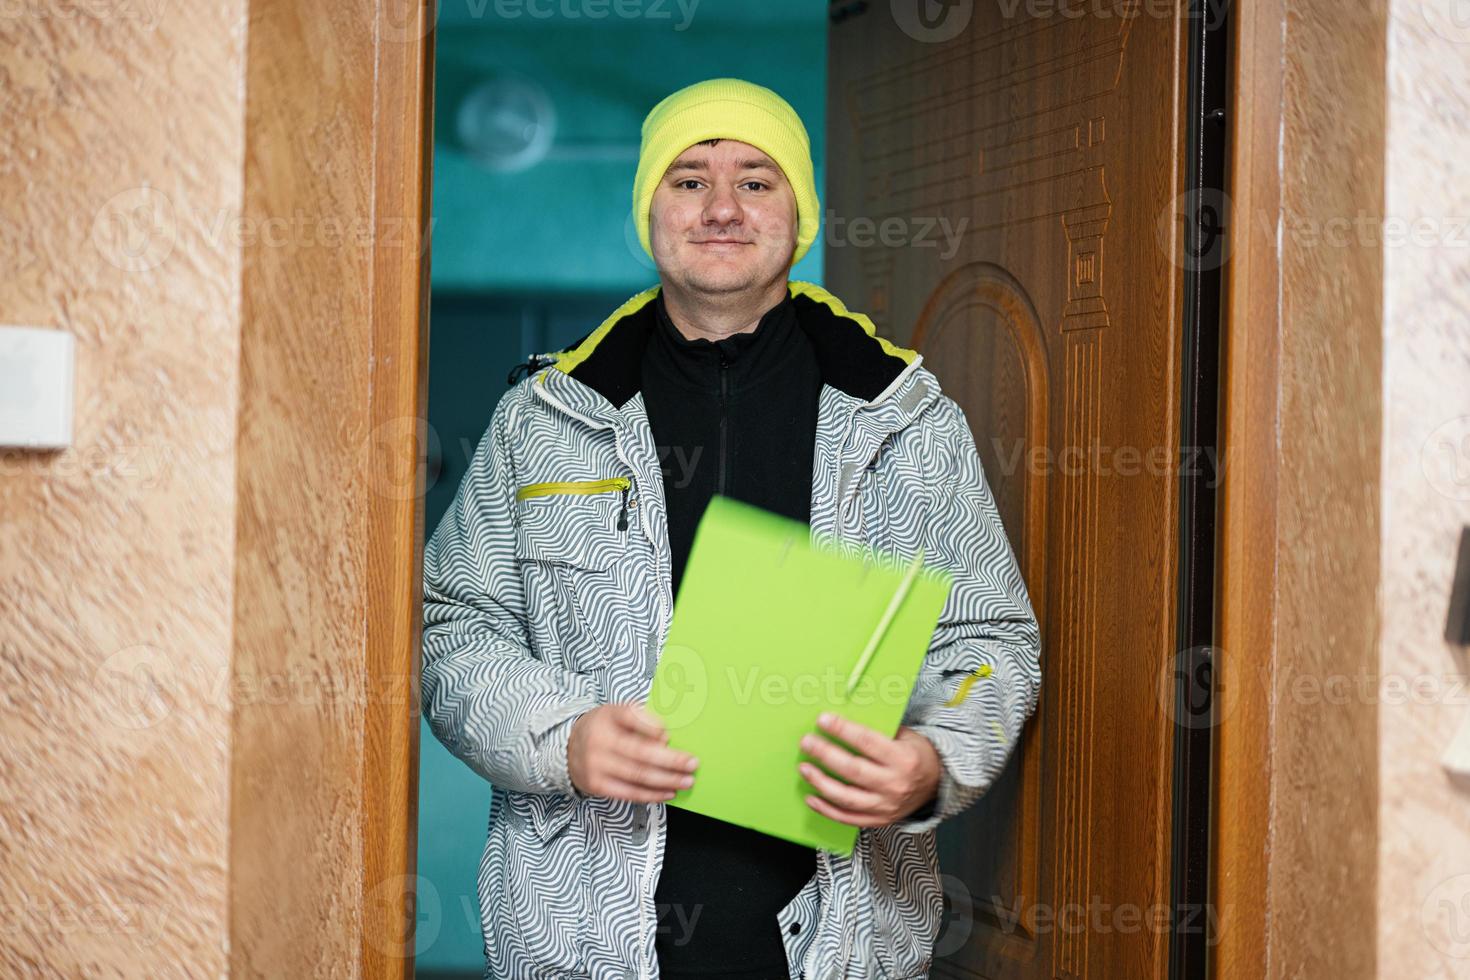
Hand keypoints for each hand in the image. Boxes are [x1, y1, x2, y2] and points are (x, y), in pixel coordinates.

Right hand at [567, 702, 698, 802]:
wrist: (567, 748)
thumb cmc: (601, 729)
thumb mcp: (616, 714)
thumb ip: (640, 720)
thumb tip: (664, 738)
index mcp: (607, 716)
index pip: (630, 716)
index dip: (651, 725)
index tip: (668, 733)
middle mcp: (600, 740)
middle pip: (640, 752)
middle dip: (671, 760)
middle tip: (692, 763)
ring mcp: (597, 765)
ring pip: (638, 775)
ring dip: (667, 780)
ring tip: (686, 780)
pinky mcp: (597, 785)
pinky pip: (629, 792)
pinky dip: (652, 794)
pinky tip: (669, 791)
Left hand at [797, 713, 940, 826]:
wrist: (937, 784)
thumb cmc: (916, 754)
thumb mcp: (906, 736)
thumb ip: (878, 731)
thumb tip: (843, 722)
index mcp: (902, 758)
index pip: (867, 742)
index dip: (842, 730)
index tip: (823, 720)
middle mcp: (894, 784)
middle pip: (853, 770)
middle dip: (825, 755)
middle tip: (807, 742)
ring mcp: (886, 806)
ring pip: (847, 797)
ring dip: (821, 782)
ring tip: (804, 768)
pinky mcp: (879, 820)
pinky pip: (848, 818)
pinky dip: (827, 809)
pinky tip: (811, 797)